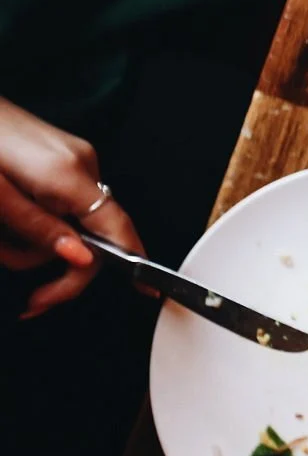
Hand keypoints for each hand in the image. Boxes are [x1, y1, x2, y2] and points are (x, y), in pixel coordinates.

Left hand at [0, 97, 140, 316]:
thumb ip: (38, 229)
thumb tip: (82, 259)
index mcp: (67, 176)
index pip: (115, 227)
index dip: (133, 263)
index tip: (145, 291)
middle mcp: (82, 164)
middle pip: (92, 233)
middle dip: (56, 265)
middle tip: (31, 297)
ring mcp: (75, 158)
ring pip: (74, 222)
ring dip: (37, 243)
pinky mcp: (64, 157)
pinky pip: (65, 204)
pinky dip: (40, 221)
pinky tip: (10, 216)